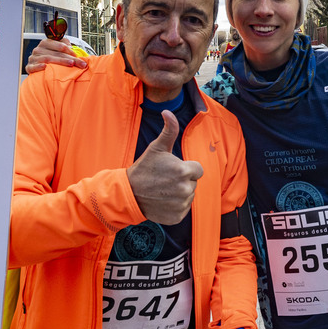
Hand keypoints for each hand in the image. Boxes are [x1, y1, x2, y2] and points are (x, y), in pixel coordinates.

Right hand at [25, 36, 85, 73]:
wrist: (39, 67)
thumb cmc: (51, 57)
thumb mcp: (58, 48)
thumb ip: (64, 44)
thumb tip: (71, 47)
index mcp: (45, 43)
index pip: (58, 44)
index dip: (68, 49)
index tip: (76, 55)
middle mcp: (38, 49)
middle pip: (55, 53)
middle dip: (67, 58)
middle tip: (76, 62)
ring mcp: (33, 58)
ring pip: (47, 59)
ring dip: (59, 62)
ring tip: (70, 64)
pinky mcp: (29, 67)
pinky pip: (33, 67)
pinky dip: (38, 67)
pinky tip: (45, 67)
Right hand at [126, 110, 202, 224]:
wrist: (129, 193)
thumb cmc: (144, 168)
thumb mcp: (156, 148)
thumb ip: (169, 130)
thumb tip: (168, 111)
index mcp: (183, 171)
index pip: (198, 170)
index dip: (187, 168)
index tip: (172, 169)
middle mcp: (185, 189)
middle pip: (193, 183)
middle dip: (183, 180)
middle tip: (165, 179)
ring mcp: (181, 204)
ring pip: (189, 196)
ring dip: (180, 193)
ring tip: (163, 190)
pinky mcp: (177, 217)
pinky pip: (183, 209)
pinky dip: (175, 206)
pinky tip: (163, 201)